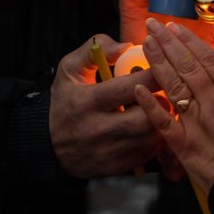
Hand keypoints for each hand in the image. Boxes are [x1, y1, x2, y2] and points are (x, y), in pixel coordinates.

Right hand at [50, 35, 162, 178]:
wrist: (47, 145)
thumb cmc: (64, 100)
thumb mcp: (69, 69)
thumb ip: (95, 49)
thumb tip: (127, 46)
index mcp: (87, 101)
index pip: (128, 88)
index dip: (152, 76)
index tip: (165, 67)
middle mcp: (97, 129)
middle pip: (144, 118)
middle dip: (161, 104)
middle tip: (166, 93)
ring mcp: (107, 151)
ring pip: (150, 138)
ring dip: (161, 122)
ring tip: (160, 109)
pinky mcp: (115, 167)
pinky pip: (147, 154)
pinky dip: (155, 140)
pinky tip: (151, 128)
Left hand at [132, 19, 213, 193]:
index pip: (207, 59)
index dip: (189, 41)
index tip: (174, 28)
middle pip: (188, 67)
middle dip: (168, 44)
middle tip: (152, 26)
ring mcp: (198, 123)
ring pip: (174, 86)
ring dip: (158, 63)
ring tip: (145, 44)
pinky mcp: (185, 145)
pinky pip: (164, 123)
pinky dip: (150, 105)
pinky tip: (137, 88)